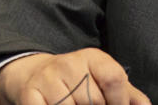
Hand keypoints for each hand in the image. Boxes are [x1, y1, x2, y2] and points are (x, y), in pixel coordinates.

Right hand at [0, 48, 150, 104]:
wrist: (35, 75)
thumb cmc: (78, 80)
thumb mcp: (103, 79)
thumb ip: (127, 93)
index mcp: (93, 58)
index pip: (114, 78)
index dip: (120, 100)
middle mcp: (70, 64)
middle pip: (94, 100)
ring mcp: (48, 79)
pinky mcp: (30, 95)